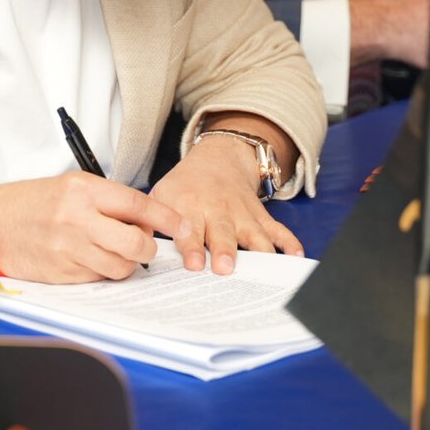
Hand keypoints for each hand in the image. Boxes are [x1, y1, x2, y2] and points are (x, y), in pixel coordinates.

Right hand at [0, 173, 188, 282]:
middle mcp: (77, 219)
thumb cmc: (31, 202)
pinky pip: (97, 279)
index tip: (183, 225)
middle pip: (136, 242)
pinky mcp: (60, 274)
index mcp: (83, 190)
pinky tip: (91, 260)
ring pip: (120, 267)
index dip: (166, 217)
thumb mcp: (71, 186)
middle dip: (149, 247)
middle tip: (146, 245)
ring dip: (127, 264)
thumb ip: (108, 200)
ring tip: (115, 252)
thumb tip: (147, 219)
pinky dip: (102, 273)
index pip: (138, 205)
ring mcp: (68, 250)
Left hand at [150, 131, 303, 274]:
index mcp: (190, 206)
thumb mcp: (161, 195)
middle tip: (225, 268)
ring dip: (258, 251)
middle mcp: (218, 210)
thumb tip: (135, 248)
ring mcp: (242, 214)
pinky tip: (295, 257)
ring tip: (264, 270)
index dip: (192, 247)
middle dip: (225, 251)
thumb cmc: (186, 186)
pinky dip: (289, 243)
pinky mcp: (260, 216)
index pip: (190, 230)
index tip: (194, 264)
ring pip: (255, 234)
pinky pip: (279, 230)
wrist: (218, 159)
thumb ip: (149, 221)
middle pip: (224, 234)